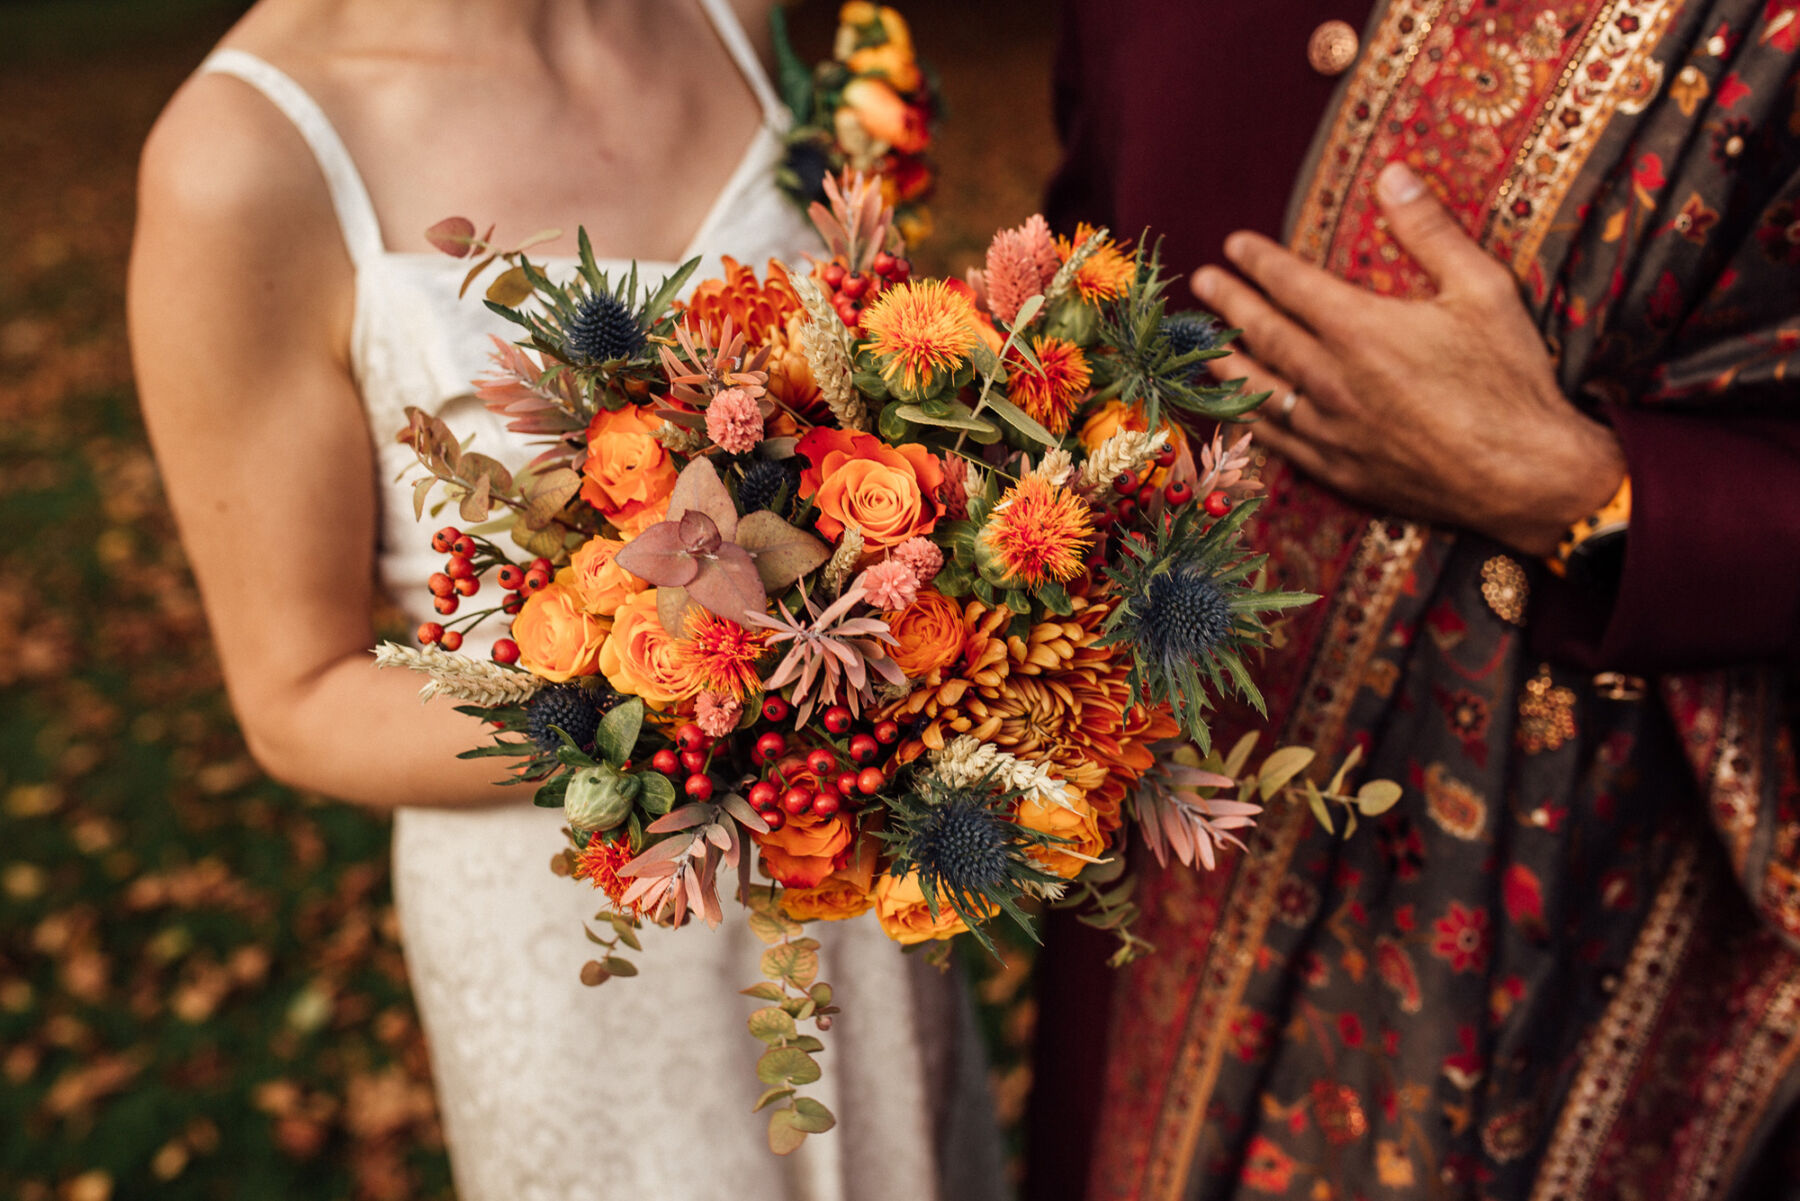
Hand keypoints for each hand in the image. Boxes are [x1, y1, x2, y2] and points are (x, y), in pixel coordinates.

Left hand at [1191, 162, 1625, 557]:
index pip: (1291, 285)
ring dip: (1226, 364)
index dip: (1259, 262)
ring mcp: (1330, 432)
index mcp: (1361, 331)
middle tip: (1204, 283)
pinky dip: (1250, 421)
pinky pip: (1278, 442)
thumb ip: (1431, 230)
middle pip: (1264, 335)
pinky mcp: (1339, 471)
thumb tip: (1393, 173)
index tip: (1235, 245)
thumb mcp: (1483, 289)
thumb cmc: (1511, 378)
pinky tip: (1239, 412)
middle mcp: (1332, 381)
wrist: (1527, 476)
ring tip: (1204, 346)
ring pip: (1258, 392)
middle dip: (1229, 304)